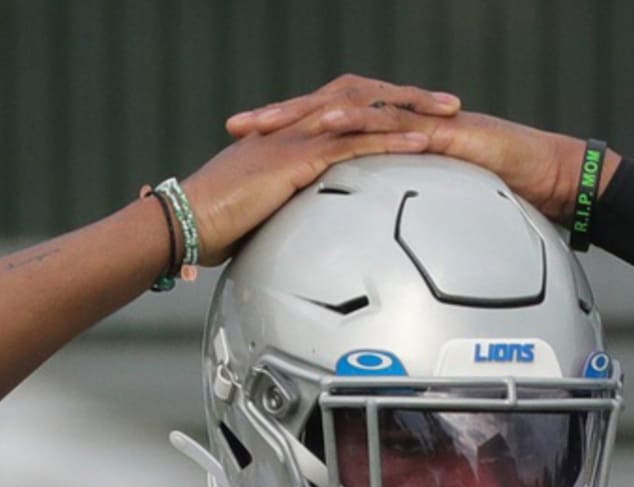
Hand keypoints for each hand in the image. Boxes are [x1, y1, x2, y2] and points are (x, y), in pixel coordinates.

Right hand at [182, 102, 433, 265]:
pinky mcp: (296, 159)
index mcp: (288, 138)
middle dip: (409, 98)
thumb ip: (287, 219)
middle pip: (362, 98)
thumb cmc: (211, 227)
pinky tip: (422, 142)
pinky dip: (391, 139)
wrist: (183, 222)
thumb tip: (303, 240)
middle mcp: (295, 129)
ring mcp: (296, 139)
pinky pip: (353, 143)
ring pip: (365, 112)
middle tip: (448, 104)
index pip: (344, 112)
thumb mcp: (259, 220)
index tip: (416, 117)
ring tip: (450, 114)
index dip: (382, 111)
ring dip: (412, 111)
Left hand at [226, 74, 612, 225]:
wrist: (540, 174)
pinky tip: (330, 125)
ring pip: (351, 106)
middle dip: (278, 118)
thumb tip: (360, 244)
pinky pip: (392, 121)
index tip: (241, 150)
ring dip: (306, 112)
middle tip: (238, 128)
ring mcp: (415, 119)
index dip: (282, 137)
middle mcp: (394, 122)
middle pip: (325, 110)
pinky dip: (359, 120)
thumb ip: (393, 218)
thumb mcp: (427, 210)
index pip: (325, 132)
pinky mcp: (438, 126)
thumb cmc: (490, 191)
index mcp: (385, 139)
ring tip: (271, 123)